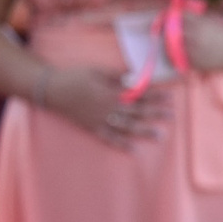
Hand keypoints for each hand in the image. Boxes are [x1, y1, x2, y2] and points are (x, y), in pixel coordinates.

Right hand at [38, 65, 162, 148]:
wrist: (50, 89)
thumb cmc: (74, 76)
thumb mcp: (96, 71)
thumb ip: (116, 76)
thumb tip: (135, 78)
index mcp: (111, 91)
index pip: (138, 94)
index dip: (155, 95)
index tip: (171, 97)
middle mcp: (108, 107)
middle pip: (137, 111)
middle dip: (156, 113)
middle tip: (172, 116)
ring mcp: (100, 119)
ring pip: (126, 126)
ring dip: (144, 131)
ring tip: (160, 135)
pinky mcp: (91, 127)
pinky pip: (108, 138)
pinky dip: (120, 144)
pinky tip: (133, 150)